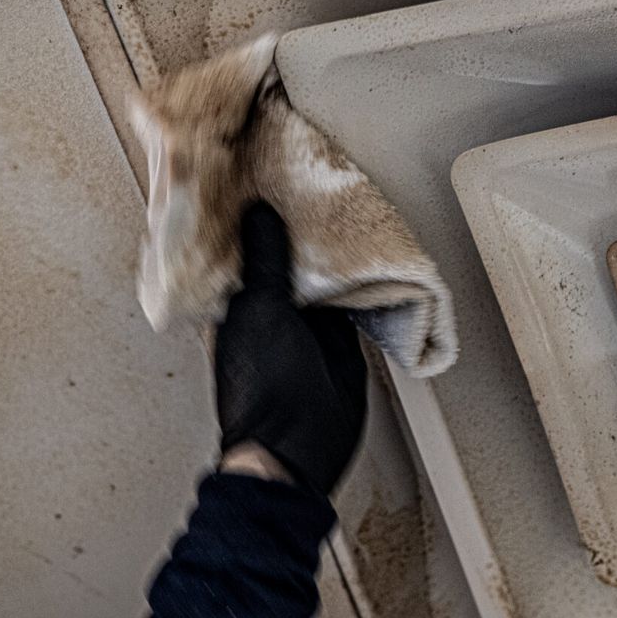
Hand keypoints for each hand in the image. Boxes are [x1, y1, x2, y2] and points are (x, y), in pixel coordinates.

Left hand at [213, 203, 368, 497]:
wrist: (298, 447)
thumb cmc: (264, 386)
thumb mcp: (260, 311)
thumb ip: (264, 260)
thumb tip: (258, 208)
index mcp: (240, 299)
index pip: (251, 244)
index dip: (262, 212)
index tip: (276, 170)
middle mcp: (275, 306)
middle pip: (293, 254)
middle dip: (306, 224)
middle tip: (325, 176)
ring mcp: (311, 322)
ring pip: (326, 274)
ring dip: (339, 251)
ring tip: (354, 205)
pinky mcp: (344, 337)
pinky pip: (355, 299)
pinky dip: (364, 278)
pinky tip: (376, 252)